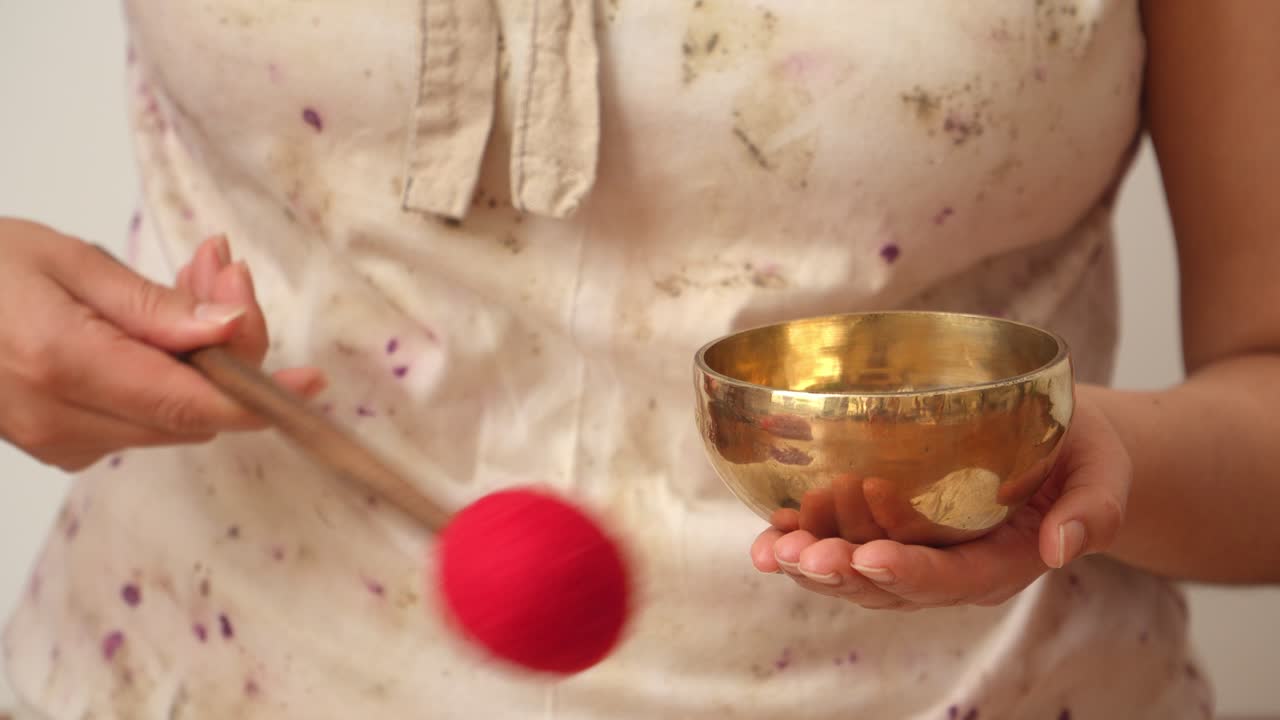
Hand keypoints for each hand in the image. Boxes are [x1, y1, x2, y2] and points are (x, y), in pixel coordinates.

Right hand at [0, 219, 324, 470]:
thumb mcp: (65, 261)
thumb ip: (152, 306)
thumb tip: (228, 333)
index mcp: (62, 365)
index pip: (192, 404)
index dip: (261, 396)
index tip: (311, 382)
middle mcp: (61, 420)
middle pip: (194, 412)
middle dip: (230, 348)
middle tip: (224, 270)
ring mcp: (58, 443)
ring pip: (175, 417)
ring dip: (202, 358)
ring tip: (194, 279)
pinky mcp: (60, 447)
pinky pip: (145, 419)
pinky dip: (170, 375)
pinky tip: (159, 322)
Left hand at [749, 395, 1130, 608]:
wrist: (1060, 447)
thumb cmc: (1082, 453)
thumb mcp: (1105, 470)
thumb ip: (1093, 510)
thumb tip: (1063, 547)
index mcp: (1003, 562)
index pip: (952, 577)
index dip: (909, 573)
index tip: (869, 555)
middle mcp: (952, 568)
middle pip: (891, 587)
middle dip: (842, 575)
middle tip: (800, 556)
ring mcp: (917, 552)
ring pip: (857, 577)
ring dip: (811, 567)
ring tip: (771, 551)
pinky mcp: (889, 530)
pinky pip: (841, 547)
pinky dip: (801, 544)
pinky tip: (767, 537)